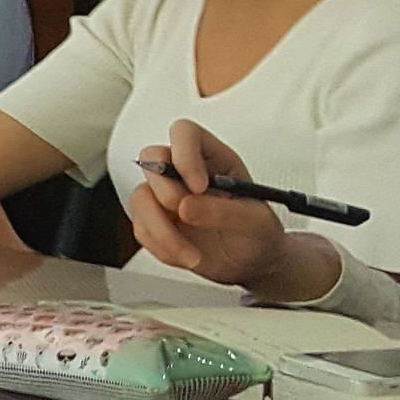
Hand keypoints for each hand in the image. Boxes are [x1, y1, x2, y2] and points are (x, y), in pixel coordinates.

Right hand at [123, 120, 335, 298]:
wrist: (252, 264)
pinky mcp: (155, 222)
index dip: (184, 154)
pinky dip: (162, 248)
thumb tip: (187, 206)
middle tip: (188, 215)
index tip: (199, 186)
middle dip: (166, 191)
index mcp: (214, 159)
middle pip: (152, 158)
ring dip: (162, 230)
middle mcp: (184, 173)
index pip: (186, 134)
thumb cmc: (259, 235)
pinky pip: (141, 229)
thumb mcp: (256, 223)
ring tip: (192, 253)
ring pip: (140, 197)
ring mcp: (166, 197)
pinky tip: (187, 255)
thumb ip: (226, 212)